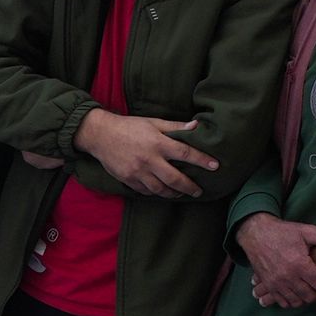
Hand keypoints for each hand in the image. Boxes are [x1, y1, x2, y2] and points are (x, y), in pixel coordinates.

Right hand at [75, 107, 215, 199]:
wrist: (101, 136)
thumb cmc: (129, 127)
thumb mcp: (153, 122)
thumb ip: (175, 127)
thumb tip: (196, 126)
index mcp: (158, 143)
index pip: (186, 153)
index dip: (202, 160)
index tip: (215, 166)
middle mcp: (149, 159)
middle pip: (175, 178)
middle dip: (189, 187)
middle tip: (198, 190)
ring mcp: (137, 172)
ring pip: (160, 189)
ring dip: (173, 193)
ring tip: (180, 193)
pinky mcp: (127, 179)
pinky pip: (145, 191)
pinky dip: (156, 193)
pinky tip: (161, 191)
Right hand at [235, 212, 315, 309]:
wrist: (256, 234)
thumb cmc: (283, 232)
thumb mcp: (307, 231)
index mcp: (299, 264)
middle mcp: (286, 277)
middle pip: (310, 296)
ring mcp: (276, 283)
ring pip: (297, 301)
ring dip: (309, 300)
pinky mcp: (268, 286)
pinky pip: (283, 302)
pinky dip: (294, 301)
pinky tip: (300, 295)